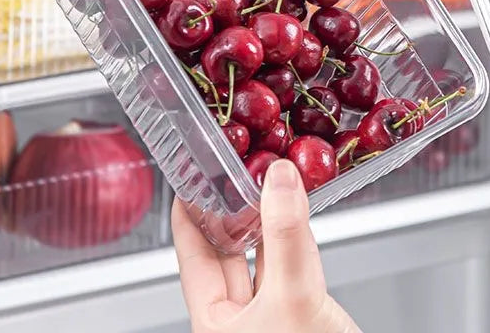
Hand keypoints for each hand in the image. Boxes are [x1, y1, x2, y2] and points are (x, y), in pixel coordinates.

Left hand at [172, 158, 360, 332]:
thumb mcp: (292, 297)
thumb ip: (286, 236)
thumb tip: (279, 180)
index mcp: (215, 322)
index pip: (192, 257)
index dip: (188, 216)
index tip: (188, 180)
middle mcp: (238, 321)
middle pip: (228, 253)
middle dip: (231, 212)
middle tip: (233, 172)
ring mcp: (271, 318)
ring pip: (262, 258)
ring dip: (267, 222)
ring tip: (265, 185)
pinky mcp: (302, 316)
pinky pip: (291, 267)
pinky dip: (294, 239)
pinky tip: (298, 219)